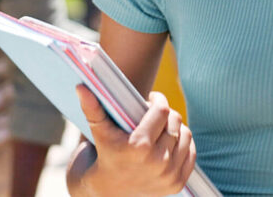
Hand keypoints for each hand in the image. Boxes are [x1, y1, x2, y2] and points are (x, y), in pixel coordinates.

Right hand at [71, 86, 195, 196]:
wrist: (106, 194)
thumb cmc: (103, 156)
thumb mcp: (98, 132)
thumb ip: (92, 108)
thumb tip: (81, 86)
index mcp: (139, 147)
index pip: (162, 110)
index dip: (157, 100)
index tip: (151, 99)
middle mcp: (158, 163)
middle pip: (175, 120)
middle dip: (165, 114)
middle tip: (154, 114)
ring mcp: (169, 175)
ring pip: (185, 134)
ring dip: (175, 128)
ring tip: (161, 128)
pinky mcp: (177, 184)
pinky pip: (190, 152)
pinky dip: (182, 144)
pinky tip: (168, 142)